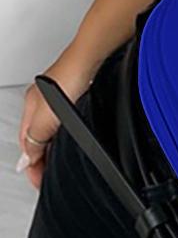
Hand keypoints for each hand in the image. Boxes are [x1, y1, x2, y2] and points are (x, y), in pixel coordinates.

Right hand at [17, 58, 92, 190]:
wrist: (92, 55)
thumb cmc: (70, 75)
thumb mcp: (48, 116)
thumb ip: (36, 138)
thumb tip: (26, 158)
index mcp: (30, 108)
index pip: (26, 146)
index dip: (32, 166)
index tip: (39, 181)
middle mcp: (40, 102)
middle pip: (35, 138)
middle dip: (39, 157)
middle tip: (46, 175)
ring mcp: (57, 96)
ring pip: (49, 129)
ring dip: (51, 145)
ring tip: (57, 161)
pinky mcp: (74, 91)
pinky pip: (63, 119)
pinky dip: (64, 132)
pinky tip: (73, 134)